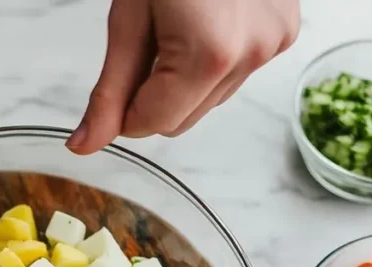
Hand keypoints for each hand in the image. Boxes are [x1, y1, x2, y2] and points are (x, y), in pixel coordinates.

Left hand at [67, 0, 299, 153]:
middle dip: (154, 93)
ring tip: (178, 19)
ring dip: (182, 77)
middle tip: (147, 38)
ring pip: (209, 99)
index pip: (155, 123)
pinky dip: (211, 59)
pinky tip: (205, 17)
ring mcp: (274, 41)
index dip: (125, 110)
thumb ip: (110, 88)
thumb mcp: (128, 17)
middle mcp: (252, 53)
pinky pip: (235, 72)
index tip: (116, 84)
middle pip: (184, 118)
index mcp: (209, 54)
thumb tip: (86, 144)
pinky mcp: (285, 30)